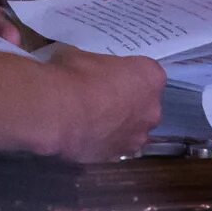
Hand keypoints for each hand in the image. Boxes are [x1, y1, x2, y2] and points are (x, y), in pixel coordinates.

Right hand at [38, 47, 166, 162]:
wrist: (59, 112)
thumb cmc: (75, 75)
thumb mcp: (80, 55)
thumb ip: (90, 63)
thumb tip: (78, 66)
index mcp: (150, 75)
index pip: (146, 73)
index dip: (126, 74)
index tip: (110, 75)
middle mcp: (152, 108)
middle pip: (144, 103)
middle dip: (127, 102)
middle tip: (101, 97)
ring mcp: (138, 135)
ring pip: (133, 128)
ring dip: (118, 125)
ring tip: (91, 120)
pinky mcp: (120, 155)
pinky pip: (116, 146)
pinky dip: (105, 142)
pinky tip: (85, 136)